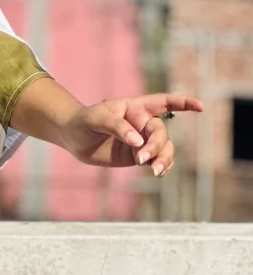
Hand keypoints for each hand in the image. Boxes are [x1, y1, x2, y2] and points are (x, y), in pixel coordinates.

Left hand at [60, 93, 203, 175]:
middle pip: (161, 133)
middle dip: (157, 146)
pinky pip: (157, 161)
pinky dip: (162, 166)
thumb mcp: (97, 119)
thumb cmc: (84, 121)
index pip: (164, 102)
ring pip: (164, 149)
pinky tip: (158, 172)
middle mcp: (142, 123)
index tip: (199, 106)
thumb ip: (118, 127)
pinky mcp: (137, 155)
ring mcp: (142, 140)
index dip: (182, 103)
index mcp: (136, 107)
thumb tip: (138, 141)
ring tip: (154, 171)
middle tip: (143, 159)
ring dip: (163, 159)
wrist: (74, 138)